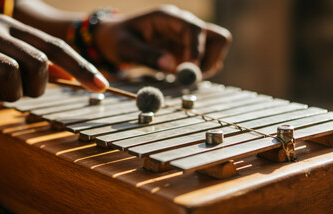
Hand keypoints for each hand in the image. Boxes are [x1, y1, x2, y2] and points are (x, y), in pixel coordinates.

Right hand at [0, 14, 108, 113]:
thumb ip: (27, 58)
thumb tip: (65, 76)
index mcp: (6, 26)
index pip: (54, 46)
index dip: (81, 68)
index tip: (103, 86)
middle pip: (38, 63)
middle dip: (37, 88)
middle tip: (18, 93)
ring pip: (11, 76)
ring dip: (8, 96)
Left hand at [94, 5, 231, 77]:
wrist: (114, 40)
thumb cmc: (117, 40)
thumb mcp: (125, 48)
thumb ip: (146, 55)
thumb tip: (170, 66)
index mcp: (168, 18)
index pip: (195, 29)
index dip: (196, 49)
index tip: (189, 70)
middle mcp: (183, 25)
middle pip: (217, 37)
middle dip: (208, 59)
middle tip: (190, 77)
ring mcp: (188, 38)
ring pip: (216, 48)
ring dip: (207, 66)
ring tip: (183, 77)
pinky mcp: (187, 51)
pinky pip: (206, 60)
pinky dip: (200, 71)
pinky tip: (180, 76)